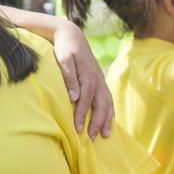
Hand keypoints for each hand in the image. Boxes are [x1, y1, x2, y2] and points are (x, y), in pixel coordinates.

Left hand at [52, 20, 113, 138]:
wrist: (72, 35)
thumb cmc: (65, 48)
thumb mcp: (63, 59)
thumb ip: (69, 77)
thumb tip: (74, 97)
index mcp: (89, 75)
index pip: (86, 99)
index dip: (83, 115)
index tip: (78, 129)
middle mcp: (97, 79)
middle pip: (101, 104)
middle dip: (97, 122)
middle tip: (91, 138)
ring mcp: (100, 80)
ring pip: (107, 103)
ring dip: (107, 119)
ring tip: (105, 135)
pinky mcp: (100, 80)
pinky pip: (108, 98)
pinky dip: (110, 111)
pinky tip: (108, 121)